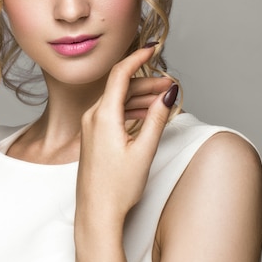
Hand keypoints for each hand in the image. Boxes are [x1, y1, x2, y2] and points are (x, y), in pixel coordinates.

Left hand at [76, 46, 177, 232]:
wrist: (95, 213)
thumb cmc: (117, 187)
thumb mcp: (144, 151)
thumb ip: (157, 118)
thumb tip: (169, 93)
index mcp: (103, 116)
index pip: (120, 74)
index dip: (138, 57)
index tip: (154, 48)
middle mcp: (92, 117)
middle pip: (121, 86)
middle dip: (147, 81)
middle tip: (171, 84)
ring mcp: (90, 127)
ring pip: (117, 100)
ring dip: (141, 96)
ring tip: (165, 98)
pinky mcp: (93, 136)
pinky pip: (112, 113)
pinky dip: (131, 109)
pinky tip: (147, 113)